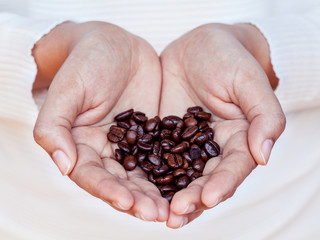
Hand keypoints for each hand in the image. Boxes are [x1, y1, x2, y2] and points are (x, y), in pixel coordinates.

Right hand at [33, 21, 168, 220]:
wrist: (115, 44)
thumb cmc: (86, 62)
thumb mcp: (68, 90)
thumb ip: (55, 127)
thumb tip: (63, 165)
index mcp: (82, 145)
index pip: (92, 175)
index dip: (108, 190)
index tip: (126, 201)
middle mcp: (107, 151)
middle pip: (121, 182)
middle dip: (139, 200)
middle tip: (159, 215)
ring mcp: (133, 144)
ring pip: (145, 175)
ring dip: (159, 194)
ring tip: (175, 209)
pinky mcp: (154, 135)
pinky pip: (165, 156)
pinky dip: (175, 172)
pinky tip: (190, 183)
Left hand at [159, 23, 285, 227]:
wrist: (199, 46)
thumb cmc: (228, 58)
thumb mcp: (248, 80)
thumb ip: (264, 116)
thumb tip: (265, 155)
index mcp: (238, 139)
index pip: (233, 168)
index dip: (222, 184)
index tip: (208, 197)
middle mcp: (212, 148)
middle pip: (204, 180)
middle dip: (191, 199)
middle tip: (175, 215)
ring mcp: (185, 145)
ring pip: (178, 177)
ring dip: (167, 197)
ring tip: (155, 213)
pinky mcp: (163, 137)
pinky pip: (154, 159)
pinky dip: (146, 175)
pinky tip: (135, 188)